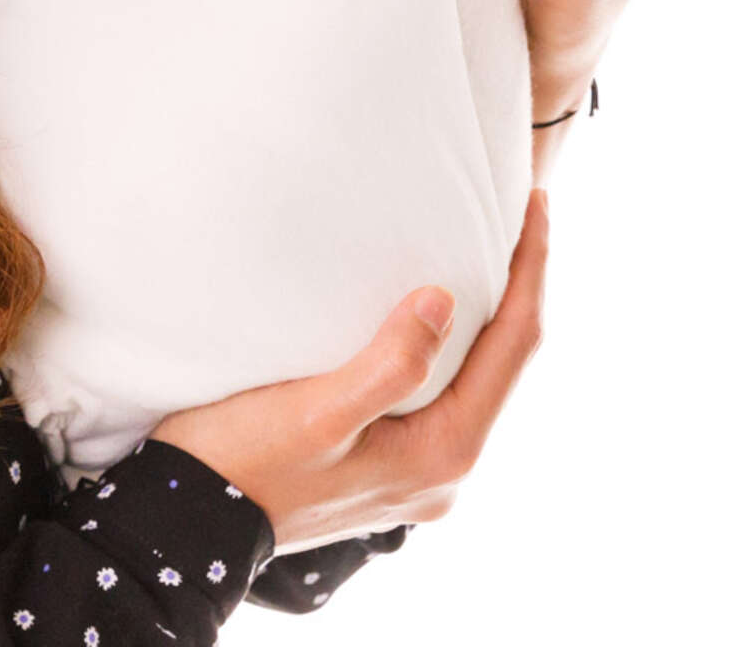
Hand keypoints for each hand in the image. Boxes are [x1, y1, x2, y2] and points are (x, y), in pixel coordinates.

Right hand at [147, 189, 549, 551]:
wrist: (191, 525)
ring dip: (488, 317)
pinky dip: (454, 344)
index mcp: (441, 453)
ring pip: (476, 379)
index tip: (539, 206)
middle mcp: (442, 470)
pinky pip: (444, 392)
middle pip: (503, 364)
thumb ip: (388, 363)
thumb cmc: (246, 463)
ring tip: (490, 253)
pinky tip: (438, 315)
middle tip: (523, 217)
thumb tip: (441, 301)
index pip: (512, 347)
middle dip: (520, 290)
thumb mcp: (317, 409)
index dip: (532, 273)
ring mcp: (417, 472)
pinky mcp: (388, 465)